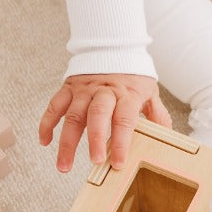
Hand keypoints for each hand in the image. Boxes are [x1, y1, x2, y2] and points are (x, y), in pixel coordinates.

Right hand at [39, 73, 171, 173]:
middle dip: (94, 140)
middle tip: (95, 162)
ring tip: (64, 166)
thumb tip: (167, 137)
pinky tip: (45, 141)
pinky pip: (55, 105)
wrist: (113, 45)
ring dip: (66, 142)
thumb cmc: (132, 75)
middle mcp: (104, 90)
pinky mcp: (69, 87)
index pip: (124, 119)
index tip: (119, 163)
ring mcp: (84, 89)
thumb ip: (156, 114)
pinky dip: (47, 123)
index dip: (121, 142)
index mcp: (126, 93)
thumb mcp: (149, 91)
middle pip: (97, 116)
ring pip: (73, 115)